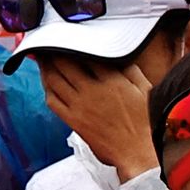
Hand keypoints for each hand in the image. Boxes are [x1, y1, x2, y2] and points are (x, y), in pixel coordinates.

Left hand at [37, 50, 162, 180]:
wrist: (140, 154)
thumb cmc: (146, 123)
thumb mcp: (145, 89)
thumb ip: (130, 69)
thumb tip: (118, 55)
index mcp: (111, 79)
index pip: (84, 53)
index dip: (72, 42)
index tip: (67, 36)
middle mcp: (92, 90)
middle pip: (63, 63)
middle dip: (52, 50)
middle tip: (47, 42)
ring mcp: (80, 106)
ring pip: (53, 80)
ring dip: (45, 66)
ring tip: (42, 57)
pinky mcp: (74, 121)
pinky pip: (52, 101)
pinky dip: (46, 88)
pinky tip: (47, 82)